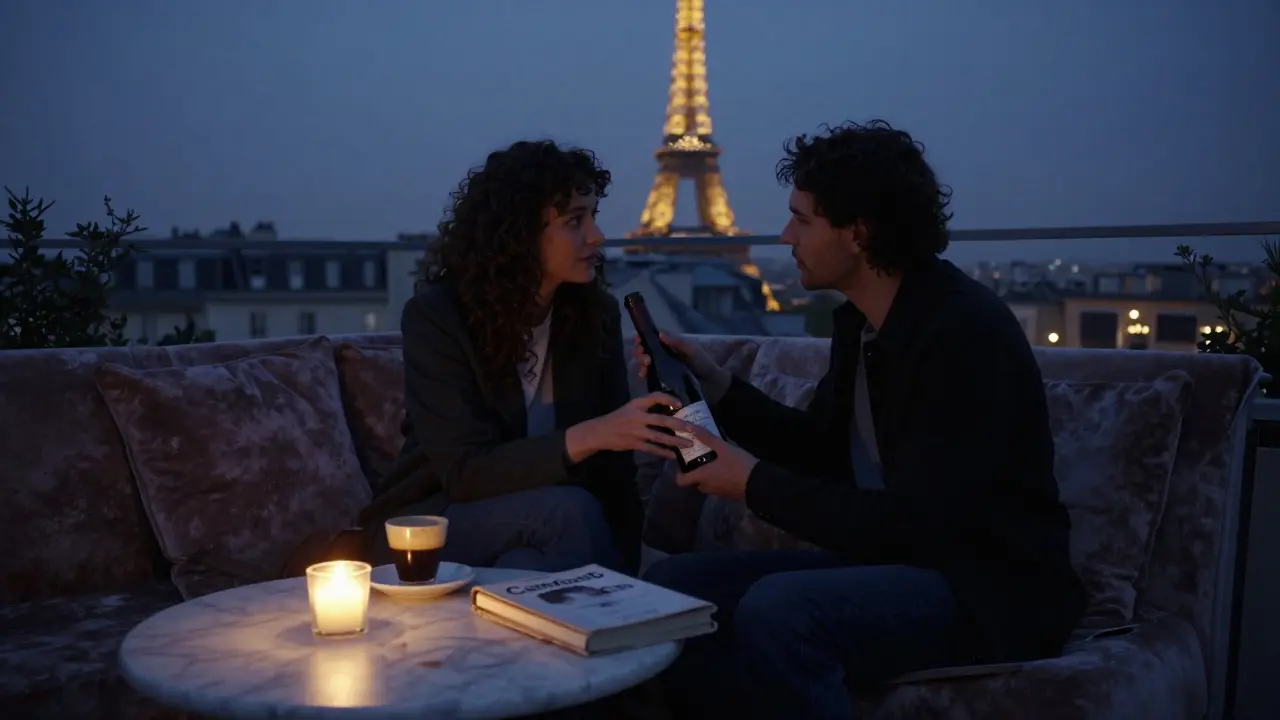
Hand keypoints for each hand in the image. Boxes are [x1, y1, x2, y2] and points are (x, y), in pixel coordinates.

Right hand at [566, 392, 698, 461]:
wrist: (599, 432)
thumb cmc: (617, 419)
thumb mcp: (629, 408)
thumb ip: (646, 409)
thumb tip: (668, 411)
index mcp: (636, 404)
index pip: (655, 397)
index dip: (668, 399)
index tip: (680, 404)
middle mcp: (637, 417)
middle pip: (662, 420)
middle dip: (679, 425)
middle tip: (692, 429)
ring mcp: (636, 431)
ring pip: (660, 437)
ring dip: (675, 441)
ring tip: (688, 444)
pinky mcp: (634, 444)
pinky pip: (652, 449)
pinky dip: (664, 453)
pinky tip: (673, 456)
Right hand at [632, 331, 717, 380]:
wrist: (714, 386)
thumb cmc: (705, 365)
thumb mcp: (693, 351)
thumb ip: (678, 343)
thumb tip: (660, 334)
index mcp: (671, 348)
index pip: (654, 341)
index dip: (644, 339)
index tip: (638, 340)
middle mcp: (665, 358)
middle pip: (647, 352)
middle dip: (640, 352)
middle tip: (643, 354)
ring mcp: (664, 371)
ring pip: (646, 365)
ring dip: (641, 363)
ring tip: (645, 364)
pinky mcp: (663, 384)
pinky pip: (650, 378)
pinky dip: (644, 375)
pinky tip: (643, 375)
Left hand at [675, 426, 759, 499]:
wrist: (758, 482)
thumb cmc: (738, 464)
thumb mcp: (723, 447)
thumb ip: (706, 437)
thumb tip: (689, 426)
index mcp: (702, 477)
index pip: (680, 481)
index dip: (679, 472)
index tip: (684, 461)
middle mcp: (706, 487)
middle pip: (693, 481)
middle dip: (694, 470)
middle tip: (699, 456)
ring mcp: (717, 492)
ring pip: (705, 484)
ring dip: (706, 474)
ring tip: (713, 460)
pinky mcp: (727, 494)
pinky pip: (716, 486)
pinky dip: (716, 479)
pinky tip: (725, 468)